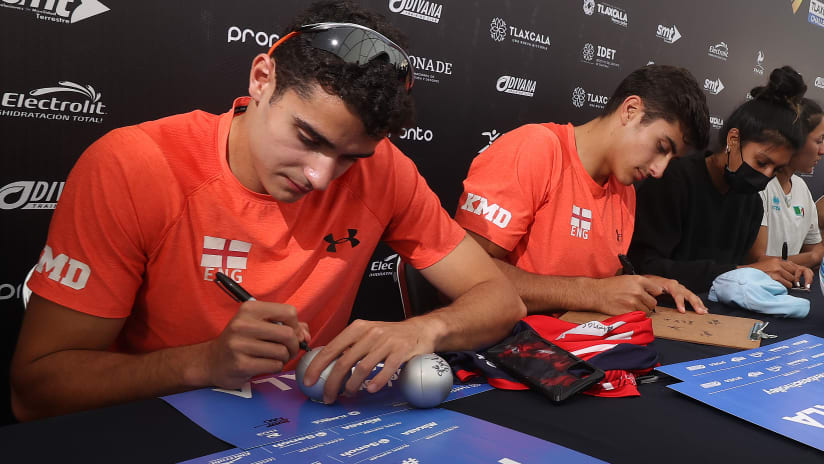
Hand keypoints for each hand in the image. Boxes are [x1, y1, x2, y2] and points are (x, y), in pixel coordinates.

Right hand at [199, 300, 306, 388]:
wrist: (213, 360)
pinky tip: (264, 365)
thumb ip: (288, 326)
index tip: (291, 333)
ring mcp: (239, 345)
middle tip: (287, 350)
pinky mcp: (240, 364)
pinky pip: (273, 366)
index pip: (289, 312)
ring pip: (282, 352)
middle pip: (288, 334)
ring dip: (284, 358)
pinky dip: (275, 367)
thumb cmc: (243, 341)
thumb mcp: (261, 325)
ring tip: (274, 357)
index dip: (296, 326)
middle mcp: (243, 324)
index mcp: (250, 309)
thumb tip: (306, 335)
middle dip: (293, 345)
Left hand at [302, 318, 434, 403]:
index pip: (332, 348)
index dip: (317, 366)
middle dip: (332, 383)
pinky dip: (376, 382)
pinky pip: (386, 370)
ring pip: (362, 368)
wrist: (421, 329)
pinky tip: (370, 389)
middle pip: (344, 361)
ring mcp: (387, 342)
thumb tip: (325, 365)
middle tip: (327, 397)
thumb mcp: (367, 332)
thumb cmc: (390, 335)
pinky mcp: (402, 352)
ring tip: (348, 394)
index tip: (308, 381)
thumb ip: (350, 345)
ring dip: (352, 386)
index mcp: (358, 328)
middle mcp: (371, 333)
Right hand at [590, 275, 662, 315]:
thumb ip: (642, 284)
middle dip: (647, 303)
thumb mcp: (627, 279)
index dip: (653, 293)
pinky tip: (627, 310)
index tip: (649, 295)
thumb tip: (656, 291)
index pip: (657, 290)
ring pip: (647, 311)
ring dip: (641, 310)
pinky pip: (639, 316)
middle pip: (653, 303)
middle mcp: (637, 291)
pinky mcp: (628, 312)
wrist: (596, 293)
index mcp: (638, 281)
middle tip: (638, 302)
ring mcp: (633, 303)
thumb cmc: (610, 286)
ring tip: (631, 306)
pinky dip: (635, 315)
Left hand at [643, 275, 707, 313]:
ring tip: (704, 311)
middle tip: (700, 311)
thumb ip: (651, 295)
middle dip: (694, 303)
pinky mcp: (681, 292)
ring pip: (691, 295)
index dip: (680, 302)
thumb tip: (652, 303)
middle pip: (688, 294)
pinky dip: (698, 302)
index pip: (676, 293)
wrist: (649, 280)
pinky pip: (691, 296)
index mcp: (669, 284)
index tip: (682, 311)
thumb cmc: (649, 285)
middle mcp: (676, 285)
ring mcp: (680, 288)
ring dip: (698, 303)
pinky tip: (703, 308)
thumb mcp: (649, 289)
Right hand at [743, 258, 813, 288]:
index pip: (792, 266)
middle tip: (785, 282)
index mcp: (776, 260)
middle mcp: (778, 264)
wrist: (747, 273)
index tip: (791, 277)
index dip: (792, 273)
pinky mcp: (775, 277)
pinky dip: (784, 287)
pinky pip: (787, 284)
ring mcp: (777, 270)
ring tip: (780, 285)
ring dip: (787, 284)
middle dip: (790, 279)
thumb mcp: (766, 263)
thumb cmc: (756, 270)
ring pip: (791, 280)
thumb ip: (776, 265)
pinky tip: (777, 287)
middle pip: (793, 273)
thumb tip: (788, 269)